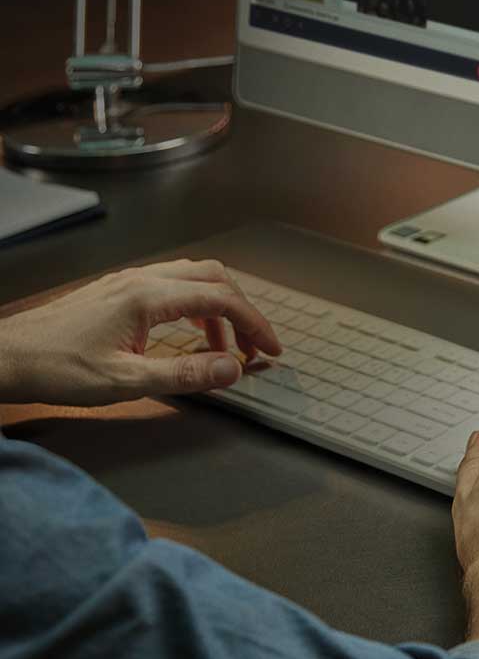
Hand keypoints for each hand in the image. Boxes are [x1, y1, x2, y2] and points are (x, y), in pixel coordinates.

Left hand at [0, 260, 280, 406]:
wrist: (6, 356)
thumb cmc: (57, 369)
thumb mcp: (127, 381)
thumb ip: (186, 373)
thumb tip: (234, 370)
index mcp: (148, 297)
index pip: (222, 299)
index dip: (255, 325)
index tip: (272, 351)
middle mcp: (141, 280)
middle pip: (214, 277)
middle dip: (243, 311)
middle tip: (255, 348)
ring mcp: (128, 282)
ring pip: (194, 278)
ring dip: (220, 309)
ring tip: (225, 349)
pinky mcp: (118, 291)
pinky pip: (172, 286)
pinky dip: (196, 307)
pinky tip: (190, 336)